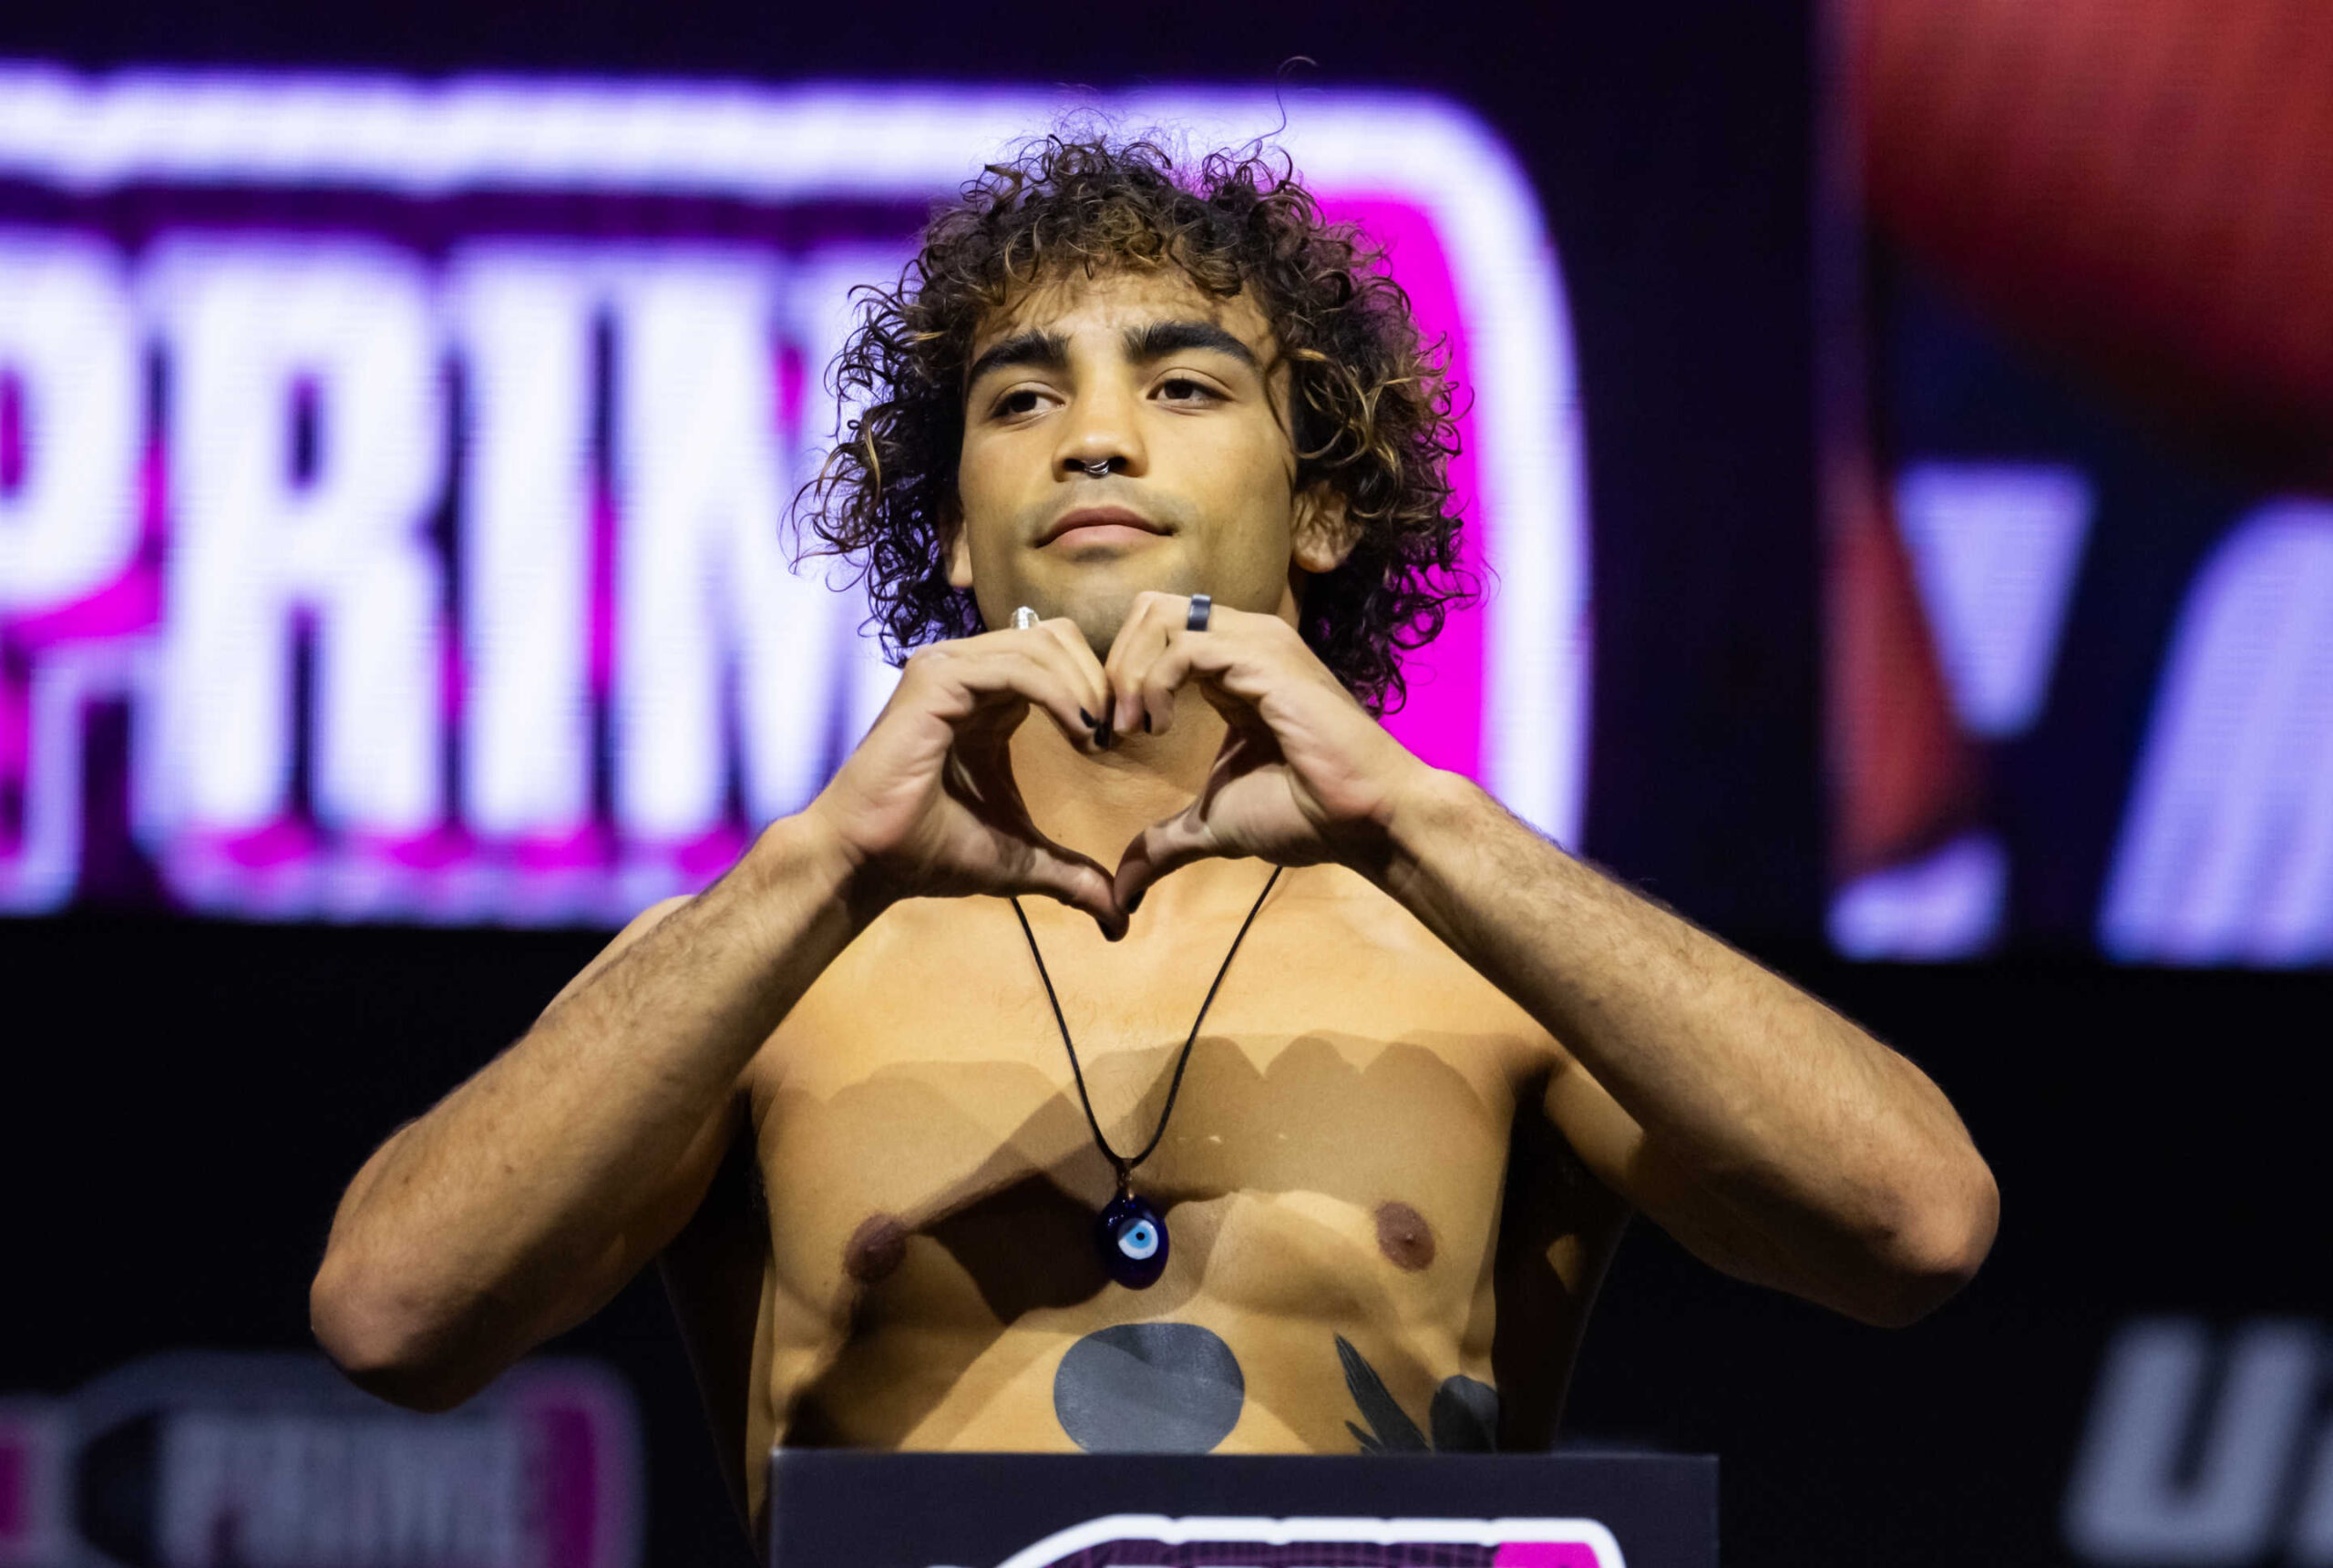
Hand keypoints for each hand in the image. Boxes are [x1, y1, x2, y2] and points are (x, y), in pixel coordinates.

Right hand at [801, 618, 1124, 934]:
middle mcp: (968, 673)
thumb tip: (1117, 916)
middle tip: (1115, 734)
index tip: (1116, 743)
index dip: (1096, 689)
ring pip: (1041, 643)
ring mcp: (948, 669)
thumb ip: (1070, 874)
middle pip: (1056, 636)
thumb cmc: (928, 853)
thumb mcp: (1018, 858)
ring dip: (1084, 685)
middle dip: (1098, 678)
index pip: (1057, 657)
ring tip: (1097, 736)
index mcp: (987, 700)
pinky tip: (1079, 729)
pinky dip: (1059, 692)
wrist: (869, 862)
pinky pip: (1016, 666)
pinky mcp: (936, 679)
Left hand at [1101, 591, 1439, 910]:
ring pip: (1161, 615)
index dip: (1120, 675)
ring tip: (1134, 727)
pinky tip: (1159, 727)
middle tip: (1116, 726)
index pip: (1156, 631)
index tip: (1112, 736)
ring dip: (1129, 671)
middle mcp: (1243, 642)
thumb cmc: (1305, 815)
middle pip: (1150, 609)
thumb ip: (1165, 844)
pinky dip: (1153, 682)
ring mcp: (1255, 645)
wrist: (1364, 819)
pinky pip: (1183, 645)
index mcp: (1230, 668)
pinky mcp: (1263, 659)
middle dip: (1116, 663)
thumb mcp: (1213, 826)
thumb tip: (1124, 893)